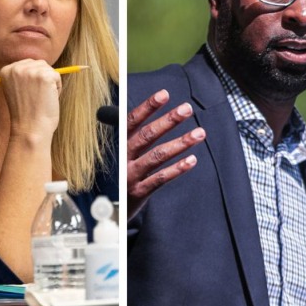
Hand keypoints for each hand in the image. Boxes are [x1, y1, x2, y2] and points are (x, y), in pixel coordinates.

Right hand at [0, 59, 61, 141]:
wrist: (30, 130)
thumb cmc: (27, 114)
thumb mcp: (18, 90)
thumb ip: (24, 76)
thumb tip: (42, 65)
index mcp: (6, 70)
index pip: (28, 64)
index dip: (33, 80)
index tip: (28, 95)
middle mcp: (16, 68)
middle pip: (40, 64)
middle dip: (43, 80)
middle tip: (36, 98)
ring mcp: (30, 71)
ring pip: (50, 70)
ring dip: (51, 85)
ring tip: (41, 100)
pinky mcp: (44, 76)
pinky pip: (57, 77)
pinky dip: (57, 89)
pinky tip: (47, 100)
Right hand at [127, 89, 205, 220]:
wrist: (106, 211)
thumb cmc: (117, 176)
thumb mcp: (117, 154)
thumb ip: (128, 135)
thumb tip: (140, 110)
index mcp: (118, 145)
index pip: (131, 122)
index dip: (147, 107)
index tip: (164, 94)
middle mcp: (123, 158)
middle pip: (147, 136)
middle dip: (168, 121)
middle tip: (187, 109)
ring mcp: (131, 176)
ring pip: (157, 156)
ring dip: (180, 143)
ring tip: (199, 133)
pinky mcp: (139, 192)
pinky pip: (160, 179)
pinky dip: (176, 169)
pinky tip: (191, 160)